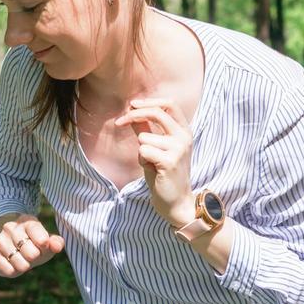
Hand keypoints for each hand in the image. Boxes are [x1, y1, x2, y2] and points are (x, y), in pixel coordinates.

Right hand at [0, 214, 64, 277]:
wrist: (15, 249)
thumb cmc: (35, 245)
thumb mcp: (48, 244)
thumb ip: (56, 243)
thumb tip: (57, 246)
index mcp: (27, 221)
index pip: (38, 233)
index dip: (44, 244)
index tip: (43, 246)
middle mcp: (10, 227)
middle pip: (31, 253)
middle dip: (34, 258)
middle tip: (31, 254)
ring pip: (19, 263)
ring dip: (24, 266)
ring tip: (22, 259)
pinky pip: (8, 270)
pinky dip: (14, 271)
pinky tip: (12, 264)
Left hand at [113, 97, 194, 227]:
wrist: (176, 202)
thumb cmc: (164, 175)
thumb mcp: (156, 148)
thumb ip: (146, 129)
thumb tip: (132, 112)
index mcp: (184, 131)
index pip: (169, 104)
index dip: (149, 102)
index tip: (132, 105)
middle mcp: (184, 137)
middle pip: (156, 113)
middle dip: (134, 115)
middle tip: (119, 122)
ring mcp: (179, 148)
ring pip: (144, 138)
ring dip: (141, 151)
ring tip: (151, 163)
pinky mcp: (170, 161)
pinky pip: (143, 151)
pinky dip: (142, 161)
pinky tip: (152, 170)